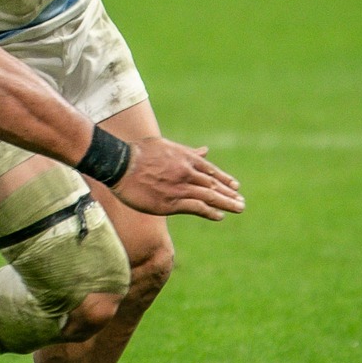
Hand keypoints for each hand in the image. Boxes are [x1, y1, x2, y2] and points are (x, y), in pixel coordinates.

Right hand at [110, 137, 244, 220]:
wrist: (120, 164)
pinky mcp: (171, 202)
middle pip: (214, 185)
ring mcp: (180, 188)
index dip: (225, 180)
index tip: (236, 187)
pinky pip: (197, 208)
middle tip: (242, 202)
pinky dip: (210, 212)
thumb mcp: (166, 146)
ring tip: (239, 208)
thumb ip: (187, 152)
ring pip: (210, 196)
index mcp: (186, 158)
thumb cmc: (139, 153)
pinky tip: (219, 216)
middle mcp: (187, 172)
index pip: (211, 171)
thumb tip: (205, 150)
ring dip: (227, 204)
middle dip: (230, 194)